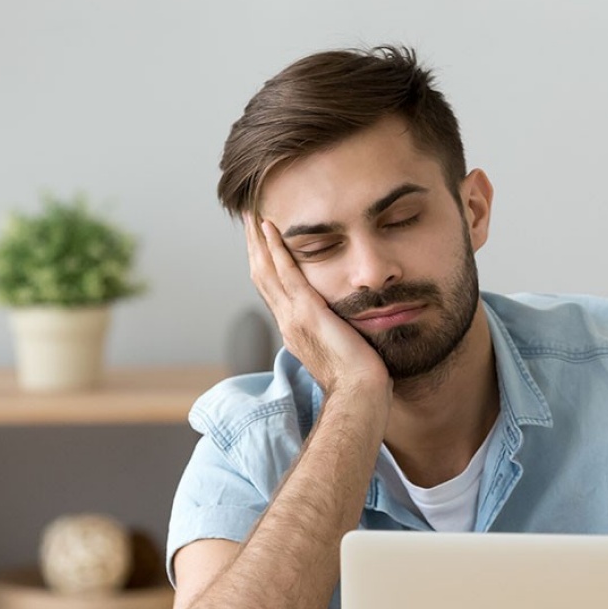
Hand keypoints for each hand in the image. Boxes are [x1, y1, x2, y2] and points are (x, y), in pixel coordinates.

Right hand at [245, 216, 390, 398]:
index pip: (273, 291)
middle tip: (248, 219)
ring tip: (253, 215)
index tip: (261, 243)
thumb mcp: (340, 350)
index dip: (264, 264)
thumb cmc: (357, 379)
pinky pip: (285, 274)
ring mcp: (293, 317)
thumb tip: (343, 324)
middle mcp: (286, 322)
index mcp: (293, 330)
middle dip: (254, 247)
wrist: (358, 393)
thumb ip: (335, 333)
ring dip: (258, 241)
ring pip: (266, 271)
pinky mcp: (307, 312)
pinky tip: (270, 228)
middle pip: (261, 277)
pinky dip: (276, 249)